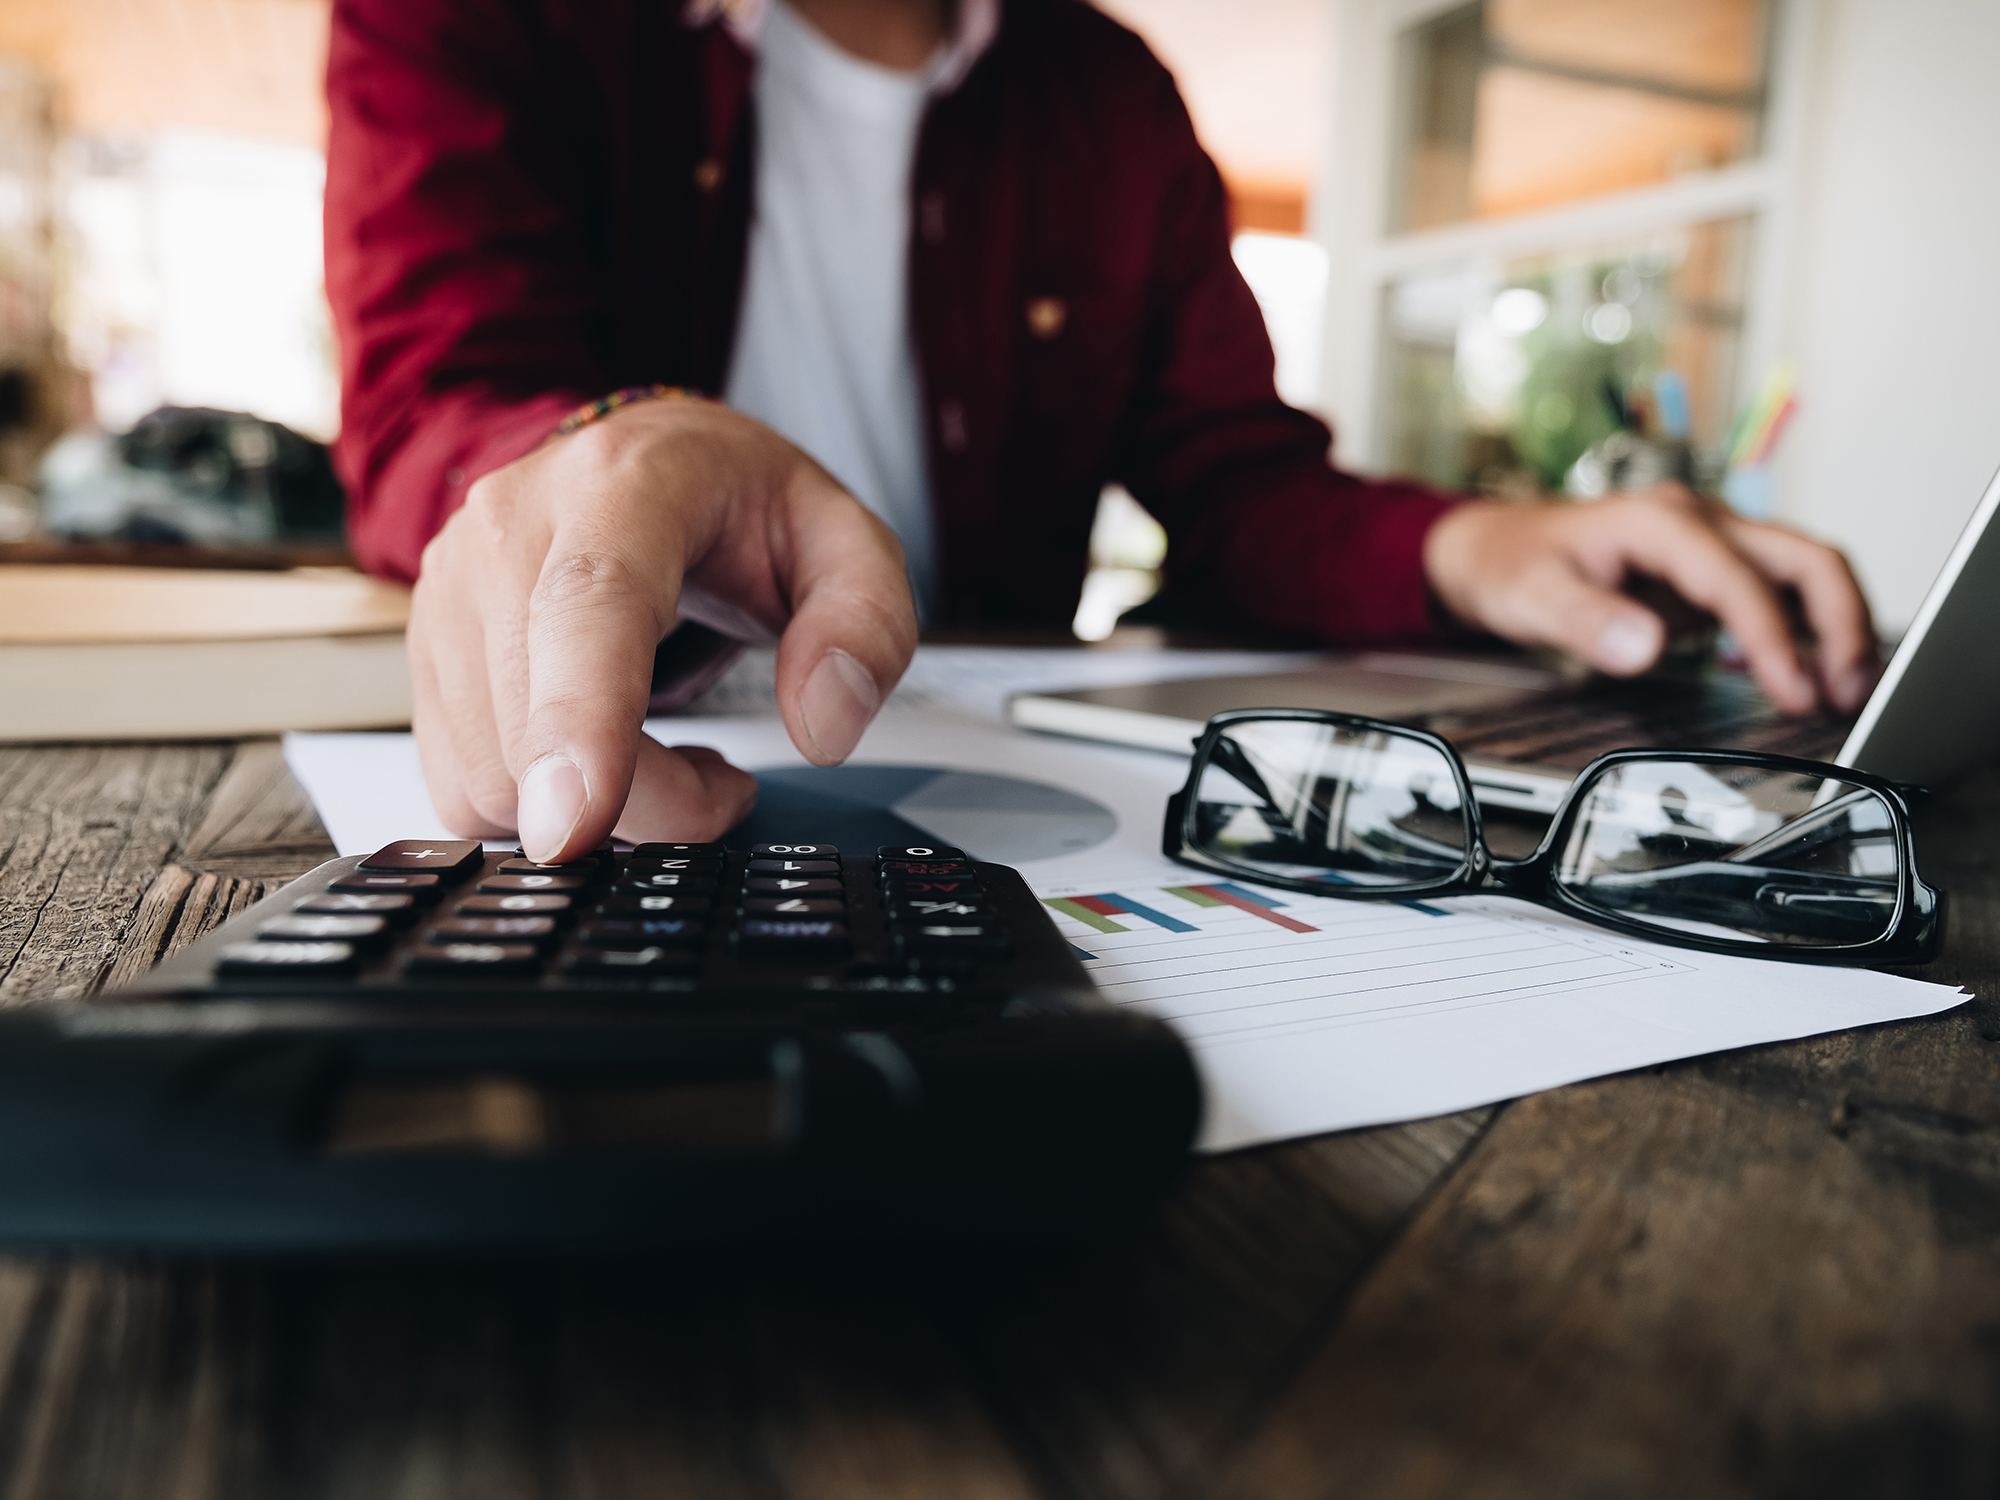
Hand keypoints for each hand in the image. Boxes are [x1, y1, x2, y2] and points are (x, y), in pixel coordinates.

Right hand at [409, 399, 917, 860]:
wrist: (647, 467)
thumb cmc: (743, 509)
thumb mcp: (849, 547)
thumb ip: (865, 628)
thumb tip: (823, 726)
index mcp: (623, 486)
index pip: (585, 606)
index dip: (578, 722)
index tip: (576, 822)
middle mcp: (510, 527)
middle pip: (536, 726)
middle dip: (644, 803)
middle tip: (725, 782)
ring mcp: (450, 591)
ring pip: (490, 777)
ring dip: (593, 811)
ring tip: (668, 754)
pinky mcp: (426, 653)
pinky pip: (464, 787)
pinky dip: (539, 808)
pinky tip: (603, 758)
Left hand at [1421, 483, 1876, 714]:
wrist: (1491, 547)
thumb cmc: (1510, 563)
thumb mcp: (1531, 595)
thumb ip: (1587, 621)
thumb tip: (1645, 646)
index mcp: (1661, 521)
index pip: (1739, 579)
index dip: (1774, 638)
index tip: (1793, 692)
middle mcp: (1697, 522)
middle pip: (1803, 558)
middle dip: (1840, 622)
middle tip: (1851, 691)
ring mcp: (1708, 544)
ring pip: (1801, 572)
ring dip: (1834, 626)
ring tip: (1846, 690)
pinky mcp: (1706, 571)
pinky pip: (1775, 593)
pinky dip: (1804, 629)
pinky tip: (1806, 673)